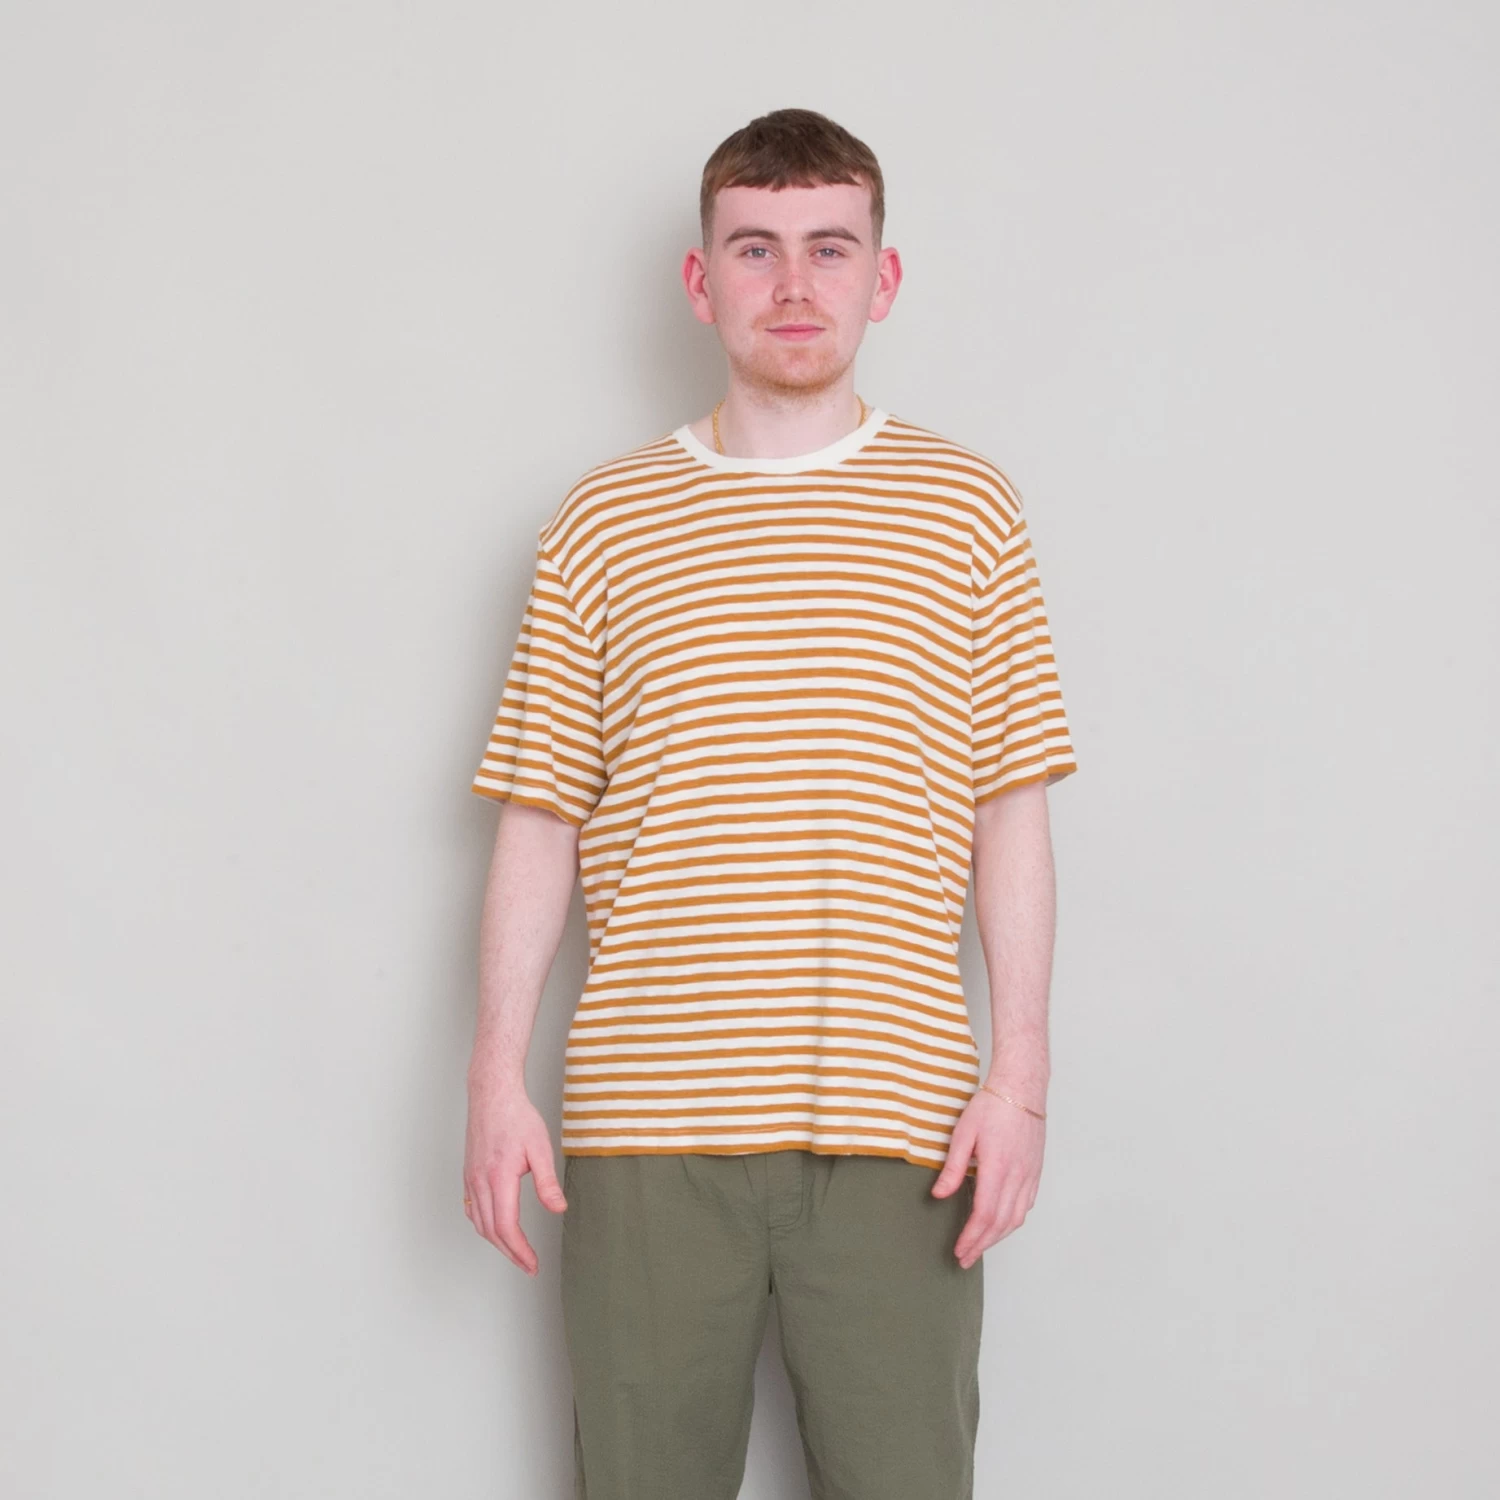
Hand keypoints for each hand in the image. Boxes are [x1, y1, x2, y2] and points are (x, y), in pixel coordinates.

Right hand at [462, 1081, 566, 1275]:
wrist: (492, 1095)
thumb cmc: (516, 1116)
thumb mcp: (540, 1147)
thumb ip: (547, 1182)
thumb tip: (558, 1209)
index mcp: (498, 1178)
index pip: (507, 1227)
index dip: (520, 1251)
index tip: (532, 1264)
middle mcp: (480, 1182)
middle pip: (491, 1231)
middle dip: (510, 1253)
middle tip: (528, 1265)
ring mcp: (471, 1179)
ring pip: (479, 1223)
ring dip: (497, 1242)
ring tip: (515, 1252)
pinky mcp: (469, 1174)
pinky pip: (472, 1209)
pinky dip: (484, 1225)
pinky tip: (496, 1227)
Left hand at [930, 1085, 1045, 1268]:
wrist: (1022, 1089)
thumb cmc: (991, 1106)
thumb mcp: (964, 1133)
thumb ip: (953, 1167)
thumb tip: (940, 1196)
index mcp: (997, 1167)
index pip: (984, 1214)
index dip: (971, 1237)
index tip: (959, 1250)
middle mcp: (1017, 1176)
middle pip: (1001, 1223)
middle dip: (982, 1245)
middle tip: (965, 1259)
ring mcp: (1030, 1175)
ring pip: (1016, 1218)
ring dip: (998, 1238)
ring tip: (980, 1247)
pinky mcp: (1036, 1172)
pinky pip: (1026, 1206)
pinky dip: (1013, 1222)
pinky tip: (1001, 1225)